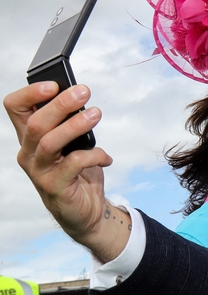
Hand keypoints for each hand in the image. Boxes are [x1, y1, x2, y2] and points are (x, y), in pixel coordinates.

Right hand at [4, 82, 127, 261]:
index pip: (15, 109)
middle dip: (61, 104)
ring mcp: (39, 171)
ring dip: (75, 125)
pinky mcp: (54, 187)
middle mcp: (29, 153)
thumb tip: (80, 96)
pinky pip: (73, 164)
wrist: (86, 210)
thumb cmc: (78, 171)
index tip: (54, 84)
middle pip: (36, 123)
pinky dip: (93, 155)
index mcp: (30, 137)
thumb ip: (71, 123)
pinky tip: (105, 157)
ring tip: (96, 114)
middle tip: (84, 92)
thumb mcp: (73, 143)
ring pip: (50, 142)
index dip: (29, 93)